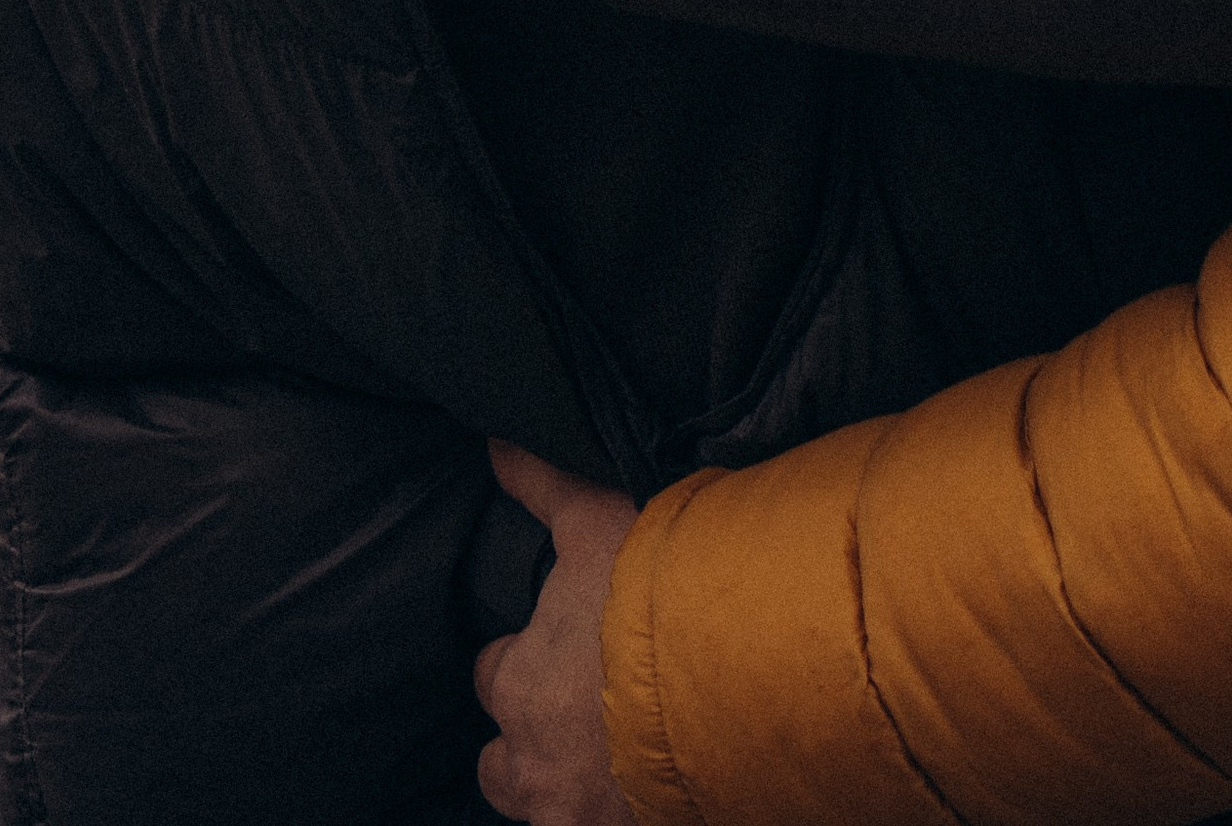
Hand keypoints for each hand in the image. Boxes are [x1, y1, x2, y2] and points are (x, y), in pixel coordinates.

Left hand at [472, 443, 641, 825]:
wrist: (739, 678)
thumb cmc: (656, 596)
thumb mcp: (596, 519)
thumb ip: (542, 482)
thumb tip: (493, 442)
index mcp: (520, 687)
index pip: (492, 675)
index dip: (519, 656)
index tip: (550, 641)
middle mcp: (535, 764)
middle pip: (501, 767)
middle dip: (527, 742)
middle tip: (574, 708)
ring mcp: (577, 816)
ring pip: (544, 809)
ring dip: (564, 786)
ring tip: (606, 755)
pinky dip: (612, 813)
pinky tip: (644, 786)